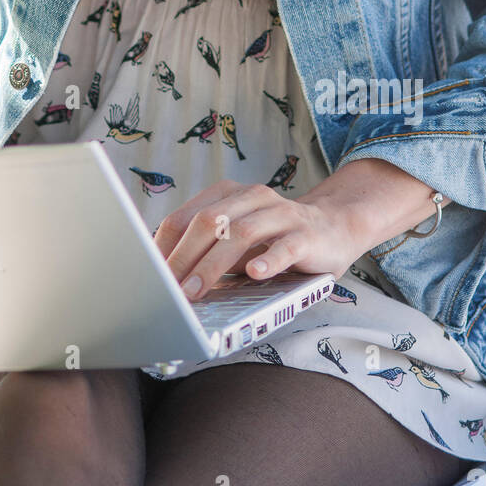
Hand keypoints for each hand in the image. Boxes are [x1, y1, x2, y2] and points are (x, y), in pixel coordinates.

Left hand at [153, 179, 363, 299]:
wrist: (334, 227)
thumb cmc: (276, 239)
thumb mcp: (238, 240)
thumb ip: (209, 251)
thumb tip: (169, 279)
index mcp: (228, 194)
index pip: (186, 216)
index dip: (166, 245)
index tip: (151, 274)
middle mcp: (252, 197)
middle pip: (209, 222)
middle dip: (184, 256)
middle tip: (169, 288)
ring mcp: (281, 214)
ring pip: (242, 233)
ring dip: (214, 264)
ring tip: (197, 290)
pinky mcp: (306, 235)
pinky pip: (285, 247)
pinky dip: (268, 260)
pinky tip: (255, 274)